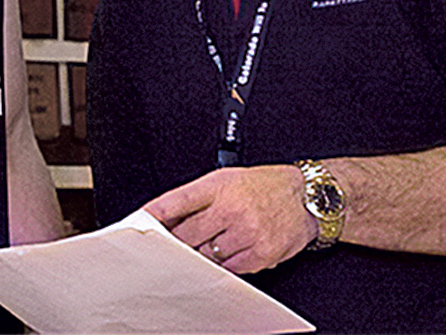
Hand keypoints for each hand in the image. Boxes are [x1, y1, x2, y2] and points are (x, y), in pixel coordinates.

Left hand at [143, 165, 316, 273]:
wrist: (305, 196)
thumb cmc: (264, 185)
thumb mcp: (227, 178)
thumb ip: (197, 197)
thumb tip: (166, 217)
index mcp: (220, 185)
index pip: (178, 200)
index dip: (156, 214)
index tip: (140, 223)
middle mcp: (232, 208)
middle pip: (187, 234)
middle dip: (176, 241)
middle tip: (173, 243)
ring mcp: (246, 232)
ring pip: (205, 254)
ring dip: (202, 253)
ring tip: (213, 241)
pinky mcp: (260, 254)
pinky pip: (227, 268)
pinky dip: (223, 263)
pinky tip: (230, 250)